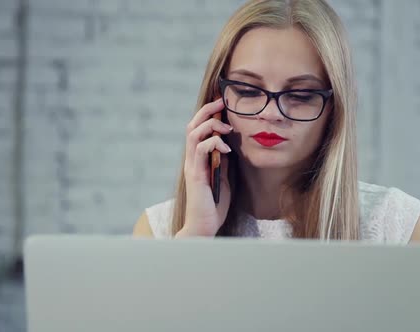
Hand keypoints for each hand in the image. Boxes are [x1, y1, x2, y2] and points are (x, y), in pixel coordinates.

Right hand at [178, 98, 232, 236]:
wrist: (204, 225)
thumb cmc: (213, 204)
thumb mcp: (222, 177)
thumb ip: (221, 161)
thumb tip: (228, 145)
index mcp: (197, 158)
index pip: (198, 129)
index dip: (208, 113)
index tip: (222, 103)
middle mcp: (191, 159)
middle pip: (192, 125)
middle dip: (207, 110)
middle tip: (222, 102)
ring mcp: (191, 166)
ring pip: (194, 133)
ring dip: (211, 125)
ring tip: (227, 127)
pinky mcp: (195, 174)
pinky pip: (200, 150)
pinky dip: (214, 144)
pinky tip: (227, 150)